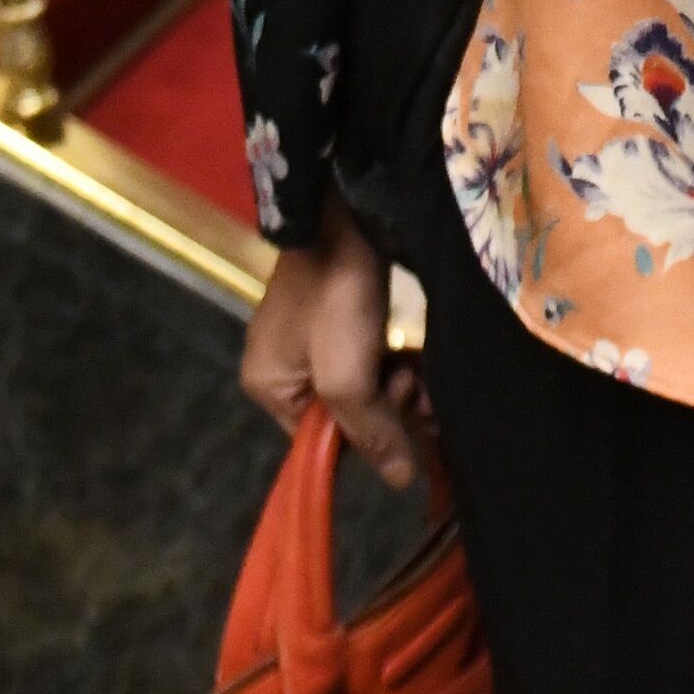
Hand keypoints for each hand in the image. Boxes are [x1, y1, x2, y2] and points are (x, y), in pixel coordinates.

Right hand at [236, 188, 434, 488]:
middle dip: (390, 410)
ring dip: (402, 389)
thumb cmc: (336, 299)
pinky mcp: (342, 318)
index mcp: (269, 388)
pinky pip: (371, 360)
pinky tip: (421, 360)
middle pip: (347, 416)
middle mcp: (285, 369)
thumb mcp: (347, 376)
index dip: (366, 440)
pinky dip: (397, 364)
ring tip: (423, 374)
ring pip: (367, 388)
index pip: (321, 443)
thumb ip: (372, 431)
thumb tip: (402, 480)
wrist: (347, 213)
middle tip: (418, 389)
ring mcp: (313, 342)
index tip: (402, 422)